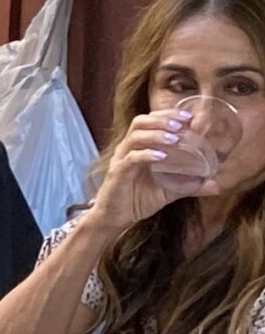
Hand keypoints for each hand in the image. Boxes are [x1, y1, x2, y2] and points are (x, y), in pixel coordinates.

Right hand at [91, 107, 222, 225]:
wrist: (116, 218)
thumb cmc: (138, 200)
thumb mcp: (170, 191)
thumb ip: (191, 185)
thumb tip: (217, 185)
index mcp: (139, 148)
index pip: (151, 121)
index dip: (168, 115)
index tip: (189, 117)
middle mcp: (128, 149)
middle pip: (140, 122)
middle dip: (162, 120)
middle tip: (181, 124)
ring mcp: (121, 160)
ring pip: (135, 137)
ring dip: (156, 134)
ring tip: (174, 138)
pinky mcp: (118, 173)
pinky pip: (130, 158)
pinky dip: (146, 154)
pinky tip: (161, 156)